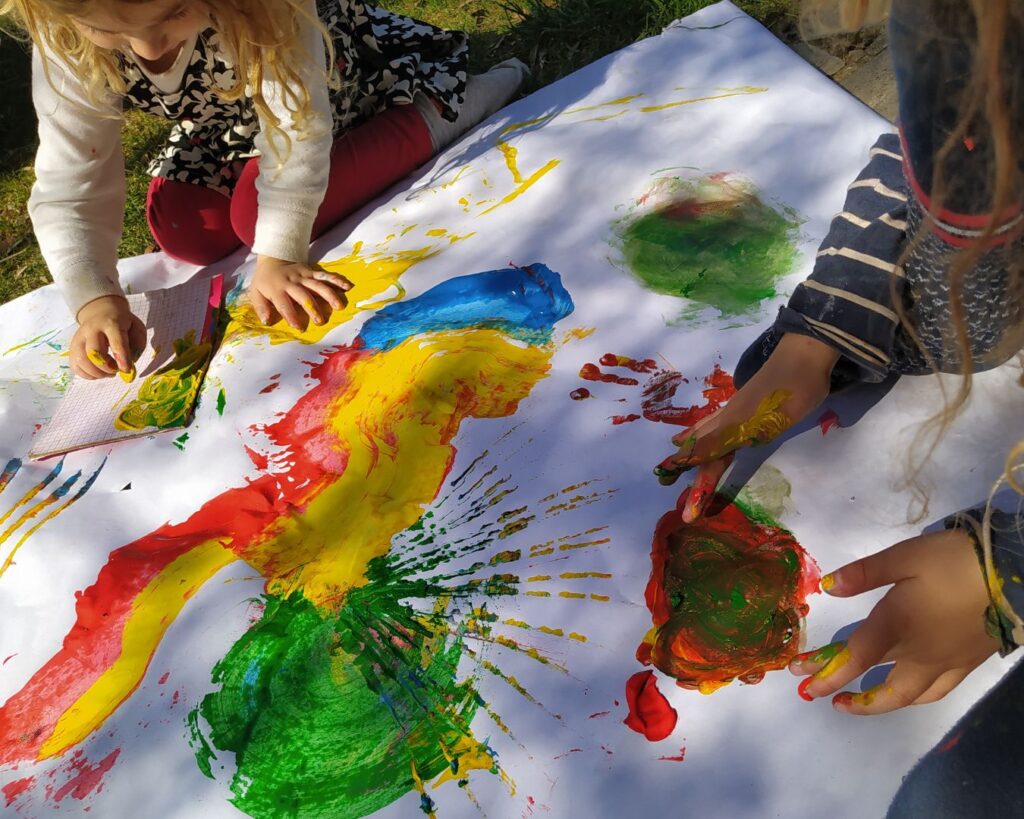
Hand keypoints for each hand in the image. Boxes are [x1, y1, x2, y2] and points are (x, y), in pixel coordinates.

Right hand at [71, 296, 146, 379]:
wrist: (101, 312)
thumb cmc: (122, 324)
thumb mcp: (137, 328)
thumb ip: (137, 346)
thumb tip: (129, 365)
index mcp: (111, 323)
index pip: (116, 341)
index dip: (121, 358)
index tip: (126, 370)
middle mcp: (92, 330)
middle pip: (93, 352)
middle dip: (106, 367)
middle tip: (116, 370)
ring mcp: (79, 338)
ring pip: (81, 360)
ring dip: (96, 373)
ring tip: (108, 372)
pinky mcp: (72, 347)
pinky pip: (74, 365)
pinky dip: (87, 374)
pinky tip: (98, 372)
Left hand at [248, 256, 351, 330]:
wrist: (272, 258)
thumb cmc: (264, 281)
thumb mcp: (255, 293)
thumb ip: (260, 307)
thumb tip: (267, 321)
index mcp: (276, 289)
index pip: (284, 304)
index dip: (291, 315)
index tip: (299, 327)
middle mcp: (291, 282)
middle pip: (303, 295)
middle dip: (312, 308)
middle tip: (320, 321)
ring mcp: (303, 276)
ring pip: (317, 285)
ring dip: (329, 295)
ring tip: (339, 306)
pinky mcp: (311, 271)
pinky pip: (325, 275)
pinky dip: (337, 280)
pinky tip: (347, 287)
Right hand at [656, 333, 838, 521]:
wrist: (804, 357)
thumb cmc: (785, 394)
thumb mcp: (754, 422)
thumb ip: (717, 438)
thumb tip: (683, 453)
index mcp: (730, 428)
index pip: (705, 459)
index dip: (697, 484)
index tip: (684, 508)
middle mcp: (728, 420)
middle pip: (703, 444)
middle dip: (686, 462)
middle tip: (667, 474)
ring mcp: (739, 409)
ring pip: (709, 429)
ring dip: (694, 442)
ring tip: (678, 444)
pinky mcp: (751, 401)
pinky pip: (720, 420)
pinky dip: (708, 428)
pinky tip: (715, 423)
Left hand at [791, 530, 998, 714]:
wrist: (1013, 576)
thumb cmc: (954, 562)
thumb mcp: (903, 556)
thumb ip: (863, 574)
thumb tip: (827, 588)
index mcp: (895, 626)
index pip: (852, 658)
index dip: (825, 671)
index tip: (800, 678)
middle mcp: (917, 653)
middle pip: (877, 685)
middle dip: (845, 692)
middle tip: (820, 695)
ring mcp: (945, 662)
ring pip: (907, 696)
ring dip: (878, 703)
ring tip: (857, 702)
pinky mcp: (968, 663)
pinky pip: (936, 692)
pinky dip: (915, 697)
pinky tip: (908, 691)